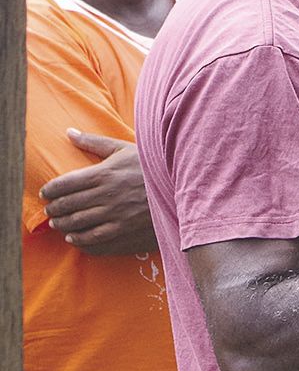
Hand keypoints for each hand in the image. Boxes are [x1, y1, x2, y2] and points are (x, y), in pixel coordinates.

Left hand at [39, 130, 157, 255]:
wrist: (180, 185)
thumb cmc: (151, 166)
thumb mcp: (124, 149)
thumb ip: (93, 142)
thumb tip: (68, 132)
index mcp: (102, 173)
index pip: (64, 184)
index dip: (50, 190)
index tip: (45, 193)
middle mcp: (105, 194)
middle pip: (67, 204)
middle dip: (53, 208)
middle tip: (50, 209)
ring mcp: (114, 214)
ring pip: (77, 222)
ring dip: (62, 224)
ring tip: (58, 222)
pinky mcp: (124, 228)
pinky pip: (93, 237)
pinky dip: (79, 239)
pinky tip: (74, 237)